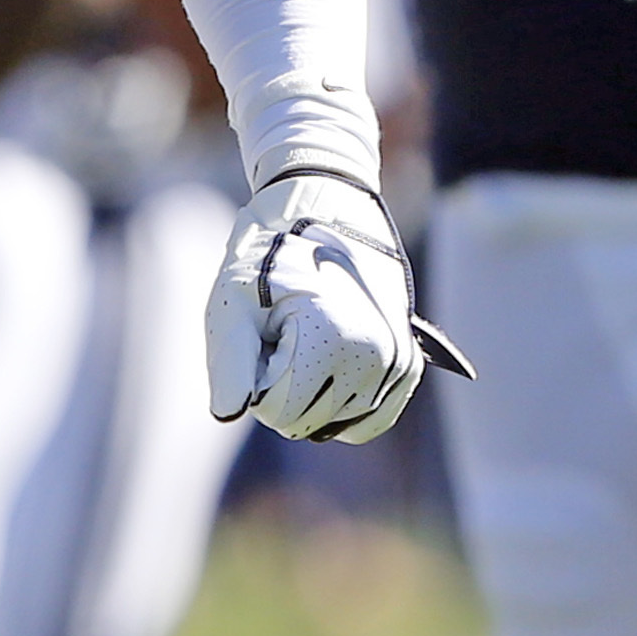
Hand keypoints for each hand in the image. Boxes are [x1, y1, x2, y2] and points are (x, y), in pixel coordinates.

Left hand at [205, 166, 430, 444]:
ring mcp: (397, 363)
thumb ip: (229, 362)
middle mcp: (377, 357)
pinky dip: (340, 409)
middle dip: (282, 384)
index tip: (263, 328)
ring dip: (311, 392)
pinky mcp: (407, 366)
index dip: (255, 374)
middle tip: (283, 327)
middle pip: (305, 422)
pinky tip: (326, 367)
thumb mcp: (233, 300)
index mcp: (335, 340)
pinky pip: (367, 422)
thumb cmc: (270, 254)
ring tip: (307, 335)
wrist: (325, 210)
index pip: (276, 410)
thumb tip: (230, 413)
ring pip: (333, 425)